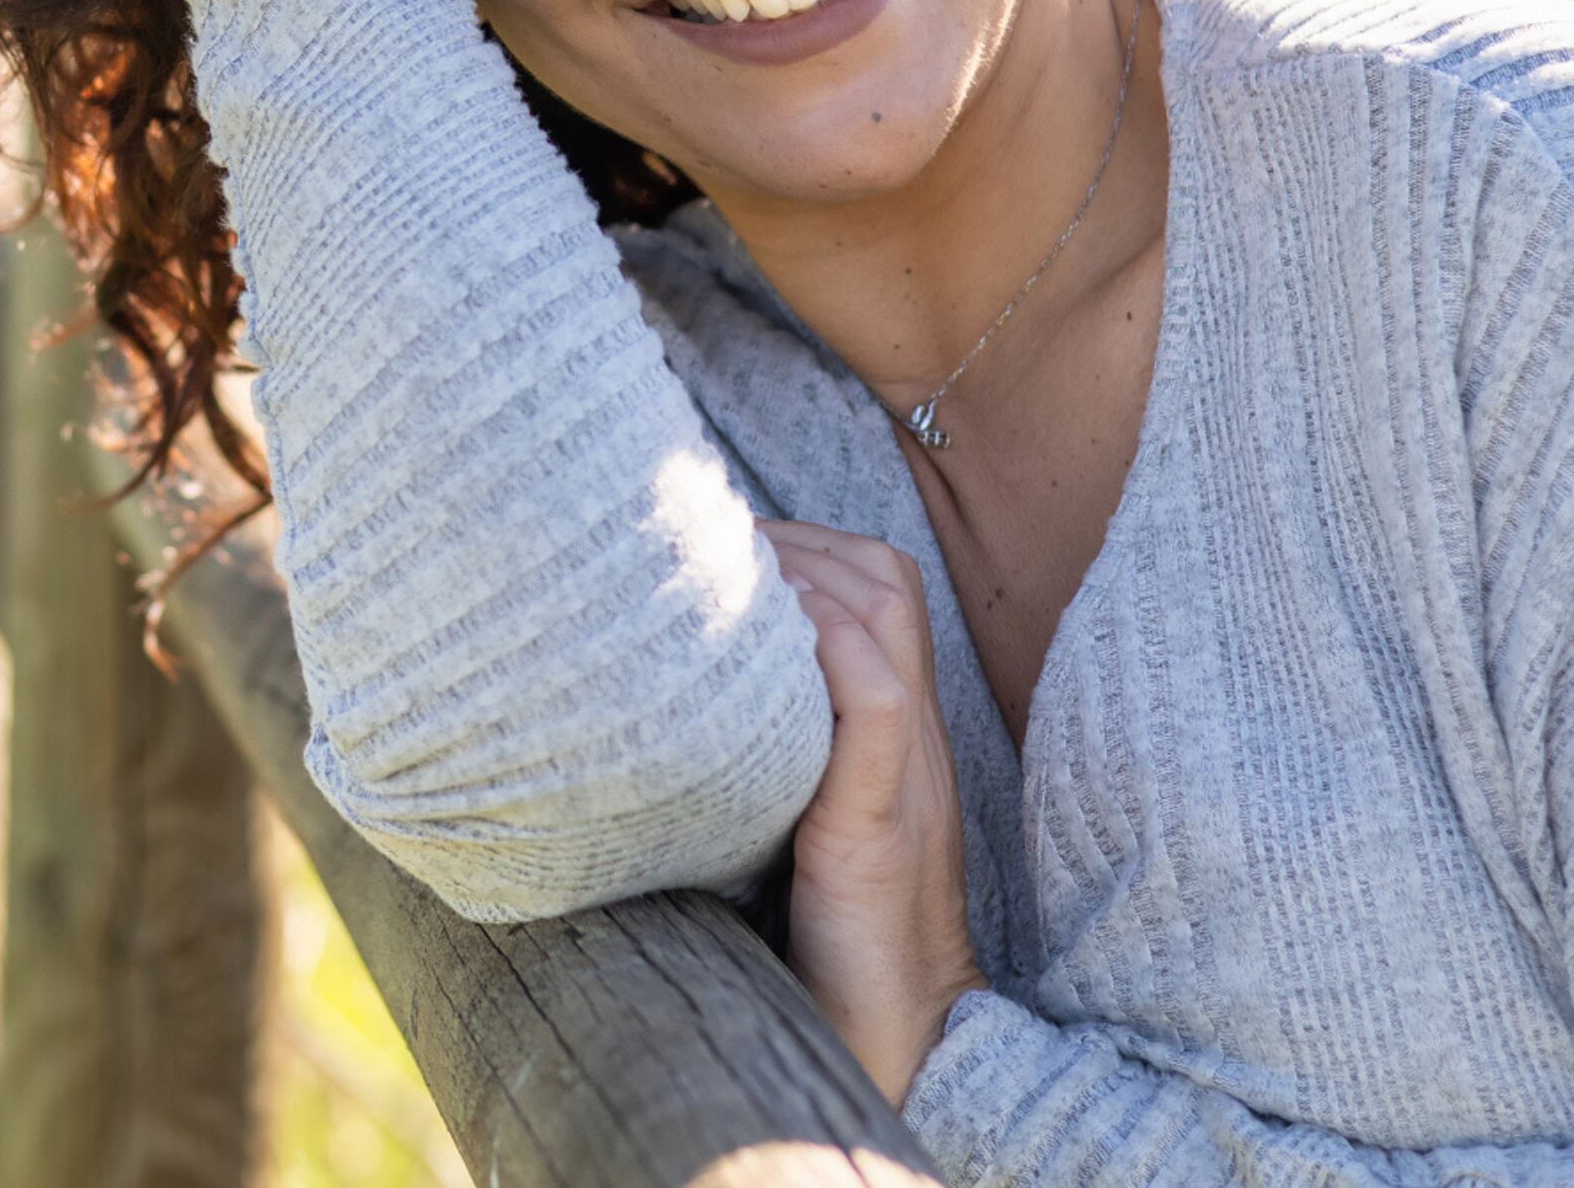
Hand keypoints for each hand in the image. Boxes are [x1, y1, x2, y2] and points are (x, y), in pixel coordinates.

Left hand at [766, 519, 988, 1108]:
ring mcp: (905, 773)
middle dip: (793, 538)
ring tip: (723, 572)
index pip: (877, 581)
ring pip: (882, 614)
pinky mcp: (880, 825)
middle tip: (708, 540)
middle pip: (882, 576)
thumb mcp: (799, 811)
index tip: (719, 537)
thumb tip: (660, 687)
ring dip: (799, 573)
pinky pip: (874, 700)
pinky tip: (766, 635)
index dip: (801, 542)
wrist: (903, 1037)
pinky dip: (826, 647)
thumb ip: (770, 744)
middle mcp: (913, 734)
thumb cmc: (831, 933)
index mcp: (897, 727)